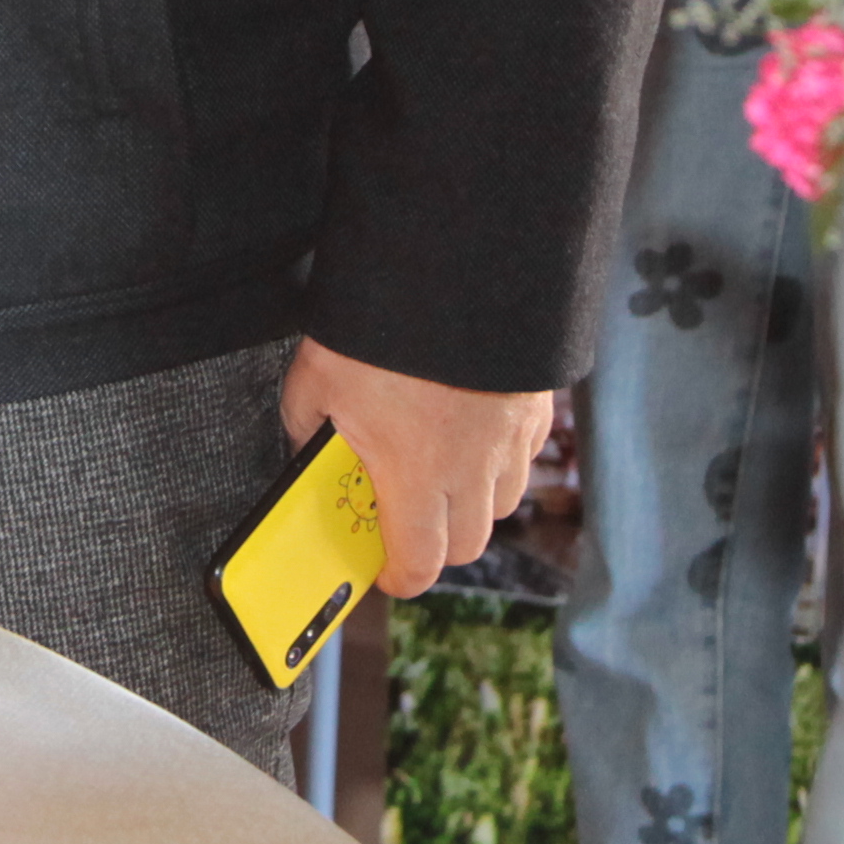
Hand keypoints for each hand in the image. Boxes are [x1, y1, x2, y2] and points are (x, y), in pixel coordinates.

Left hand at [281, 339, 555, 596]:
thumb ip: (308, 429)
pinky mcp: (534, 408)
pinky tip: (469, 431)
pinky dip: (499, 460)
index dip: (399, 577)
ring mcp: (510, 440)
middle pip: (465, 546)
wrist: (453, 266)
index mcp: (414, 475)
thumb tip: (309, 451)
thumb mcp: (316, 380)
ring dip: (470, 504)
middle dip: (434, 545)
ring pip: (500, 505)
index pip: (418, 563)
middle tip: (404, 520)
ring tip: (438, 472)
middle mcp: (470, 469)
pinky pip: (522, 457)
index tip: (383, 571)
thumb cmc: (380, 327)